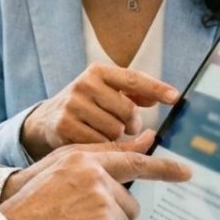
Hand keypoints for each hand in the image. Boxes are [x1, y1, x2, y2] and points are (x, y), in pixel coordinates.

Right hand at [0, 131, 190, 219]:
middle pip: (128, 203)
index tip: (184, 171)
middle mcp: (95, 177)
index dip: (161, 167)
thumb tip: (135, 145)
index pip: (131, 159)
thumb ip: (91, 158)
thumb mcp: (53, 171)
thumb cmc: (25, 209)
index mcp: (82, 158)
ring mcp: (102, 203)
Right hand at [20, 63, 178, 158]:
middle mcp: (83, 84)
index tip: (174, 97)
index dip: (155, 88)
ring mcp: (72, 105)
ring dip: (115, 138)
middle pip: (128, 111)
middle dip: (132, 124)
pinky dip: (101, 147)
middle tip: (125, 127)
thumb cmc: (86, 106)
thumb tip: (157, 98)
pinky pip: (99, 144)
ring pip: (115, 131)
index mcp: (97, 72)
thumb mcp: (105, 92)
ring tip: (103, 133)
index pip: (132, 78)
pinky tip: (91, 141)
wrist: (46, 120)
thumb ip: (131, 93)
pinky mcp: (64, 126)